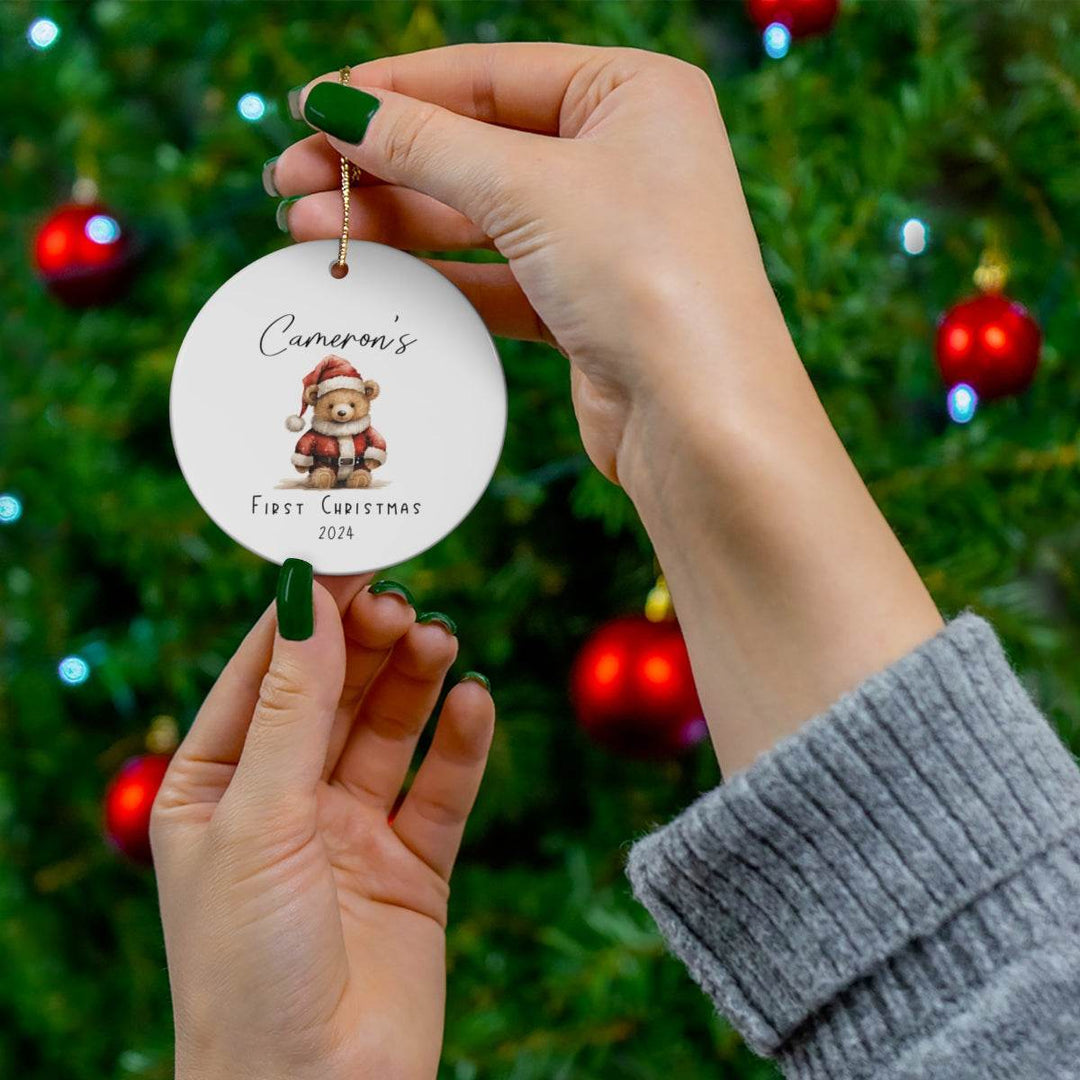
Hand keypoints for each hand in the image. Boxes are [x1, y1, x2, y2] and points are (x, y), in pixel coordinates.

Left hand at [151, 571, 493, 1079]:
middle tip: (403, 603)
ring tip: (440, 640)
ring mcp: (351, 831)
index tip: (351, 556)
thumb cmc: (247, 967)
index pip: (264, 672)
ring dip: (415, 681)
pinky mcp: (413, 865)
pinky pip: (442, 788)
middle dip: (367, 643)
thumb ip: (292, 707)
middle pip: (334, 692)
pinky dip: (461, 743)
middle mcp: (284, 800)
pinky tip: (474, 703)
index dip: (306, 613)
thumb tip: (307, 599)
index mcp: (216, 785)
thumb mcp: (258, 819)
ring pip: (390, 729)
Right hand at [273, 44, 940, 776]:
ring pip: (477, 216)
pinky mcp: (584, 305)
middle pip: (475, 146)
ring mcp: (604, 236)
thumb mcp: (529, 188)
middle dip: (380, 164)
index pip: (489, 75)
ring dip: (393, 220)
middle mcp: (623, 158)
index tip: (312, 108)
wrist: (702, 419)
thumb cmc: (647, 276)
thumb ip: (426, 144)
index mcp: (633, 95)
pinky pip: (494, 275)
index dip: (394, 90)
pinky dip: (434, 273)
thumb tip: (335, 108)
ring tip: (305, 226)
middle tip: (289, 179)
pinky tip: (368, 272)